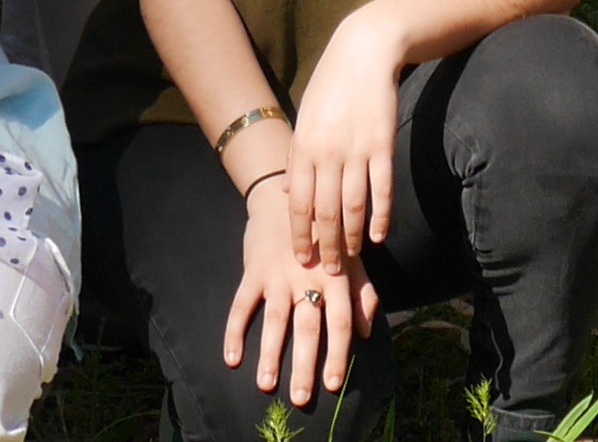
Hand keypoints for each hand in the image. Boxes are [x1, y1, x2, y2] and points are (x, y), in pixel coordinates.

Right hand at [226, 177, 373, 402]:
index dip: (337, 354)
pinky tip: (232, 358)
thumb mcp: (349, 260)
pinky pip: (242, 305)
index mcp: (336, 278)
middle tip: (301, 398)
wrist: (285, 199)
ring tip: (267, 385)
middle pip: (308, 327)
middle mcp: (309, 278)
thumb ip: (361, 294)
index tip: (332, 384)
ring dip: (270, 355)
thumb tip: (365, 333)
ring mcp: (279, 275)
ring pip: (275, 320)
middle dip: (305, 365)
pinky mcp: (253, 271)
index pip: (340, 322)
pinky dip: (234, 332)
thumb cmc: (323, 235)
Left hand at [281, 19, 400, 269]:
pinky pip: (381, 190)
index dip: (300, 234)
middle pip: (324, 213)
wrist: (364, 52)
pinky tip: (378, 236)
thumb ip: (296, 157)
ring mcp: (357, 151)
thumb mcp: (304, 119)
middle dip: (325, 246)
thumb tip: (289, 193)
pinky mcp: (384, 145)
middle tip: (328, 272)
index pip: (298, 204)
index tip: (301, 258)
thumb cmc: (331, 87)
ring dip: (350, 238)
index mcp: (304, 148)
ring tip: (351, 259)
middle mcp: (327, 154)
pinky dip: (380, 217)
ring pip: (352, 207)